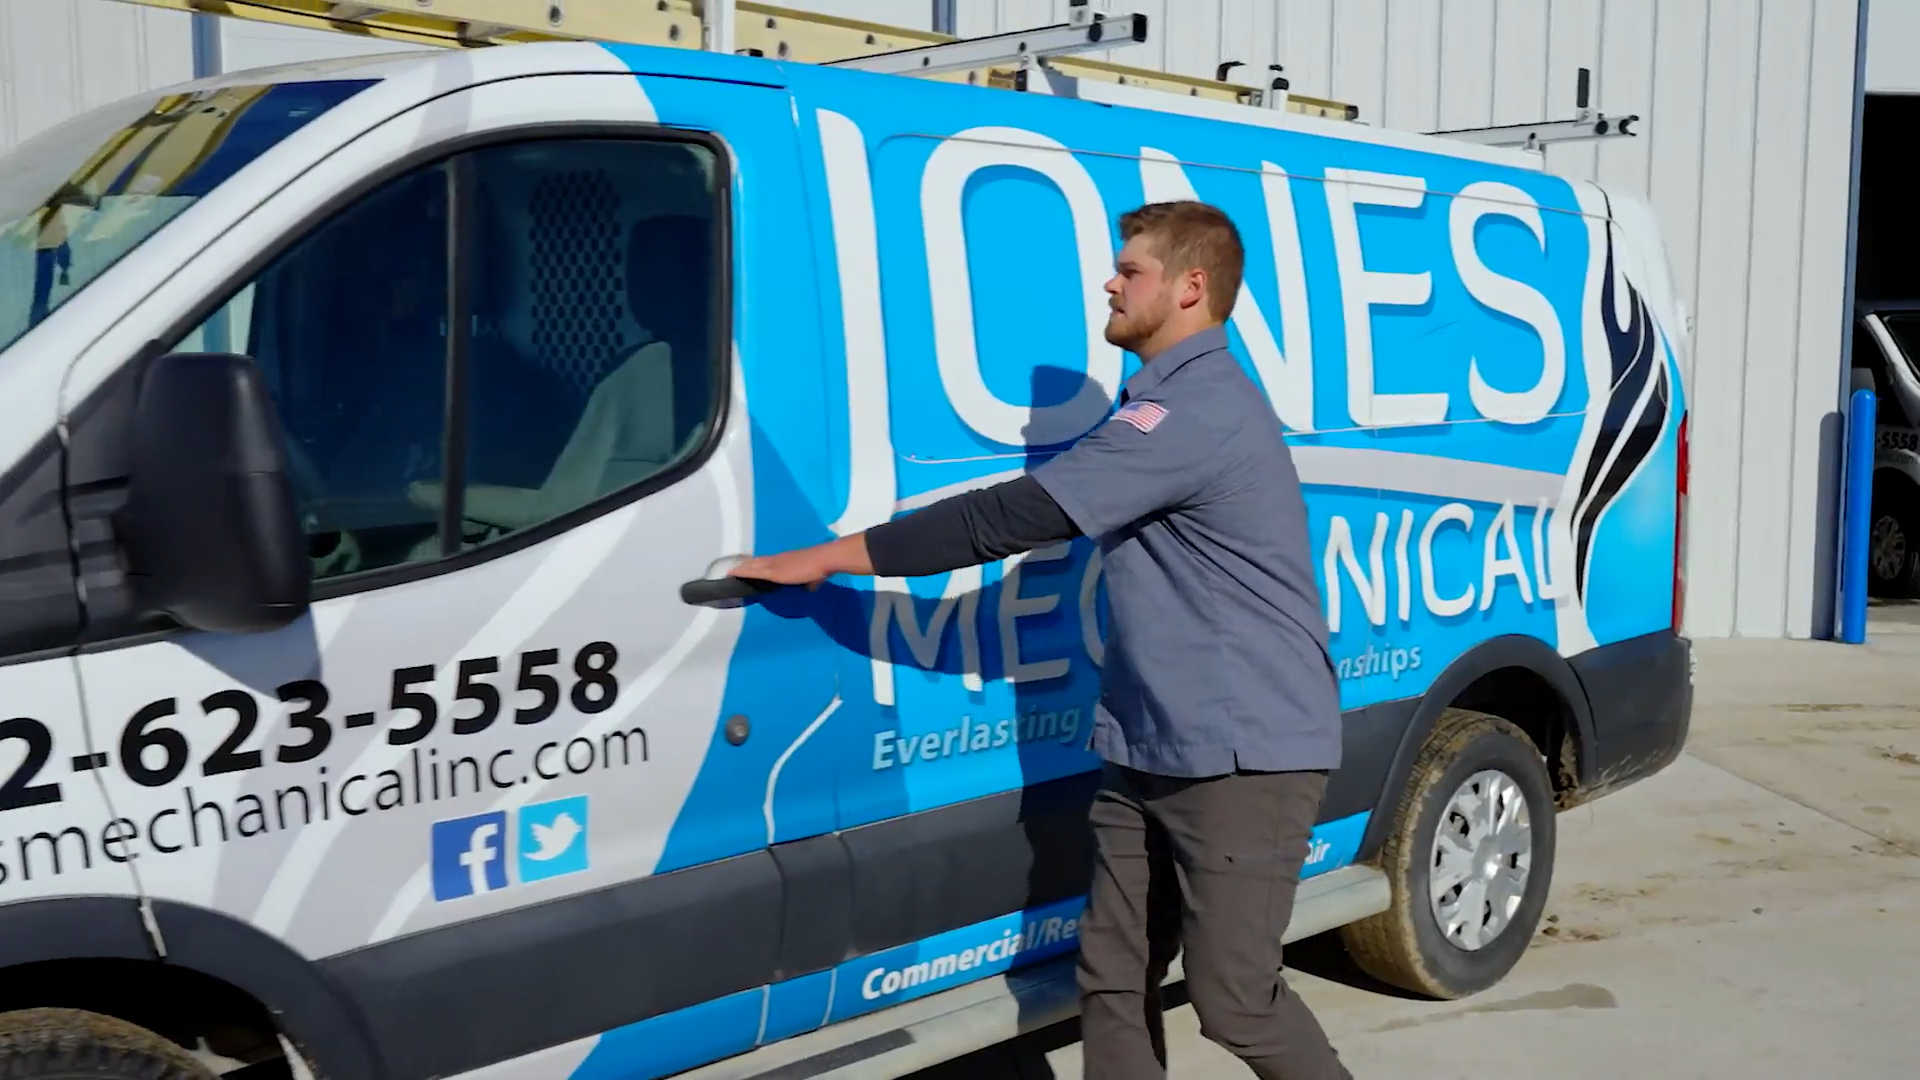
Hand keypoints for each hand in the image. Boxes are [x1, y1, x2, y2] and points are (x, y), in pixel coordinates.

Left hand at [728, 535, 871, 588]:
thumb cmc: (819, 567)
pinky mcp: (772, 572)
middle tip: (733, 569)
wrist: (822, 559)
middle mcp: (777, 560)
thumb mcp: (814, 576)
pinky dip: (742, 572)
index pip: (768, 561)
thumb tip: (812, 586)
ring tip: (729, 572)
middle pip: (757, 562)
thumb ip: (812, 581)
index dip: (757, 564)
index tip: (748, 565)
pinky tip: (732, 574)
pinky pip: (753, 572)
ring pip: (752, 566)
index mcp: (786, 560)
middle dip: (745, 565)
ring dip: (741, 568)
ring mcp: (774, 565)